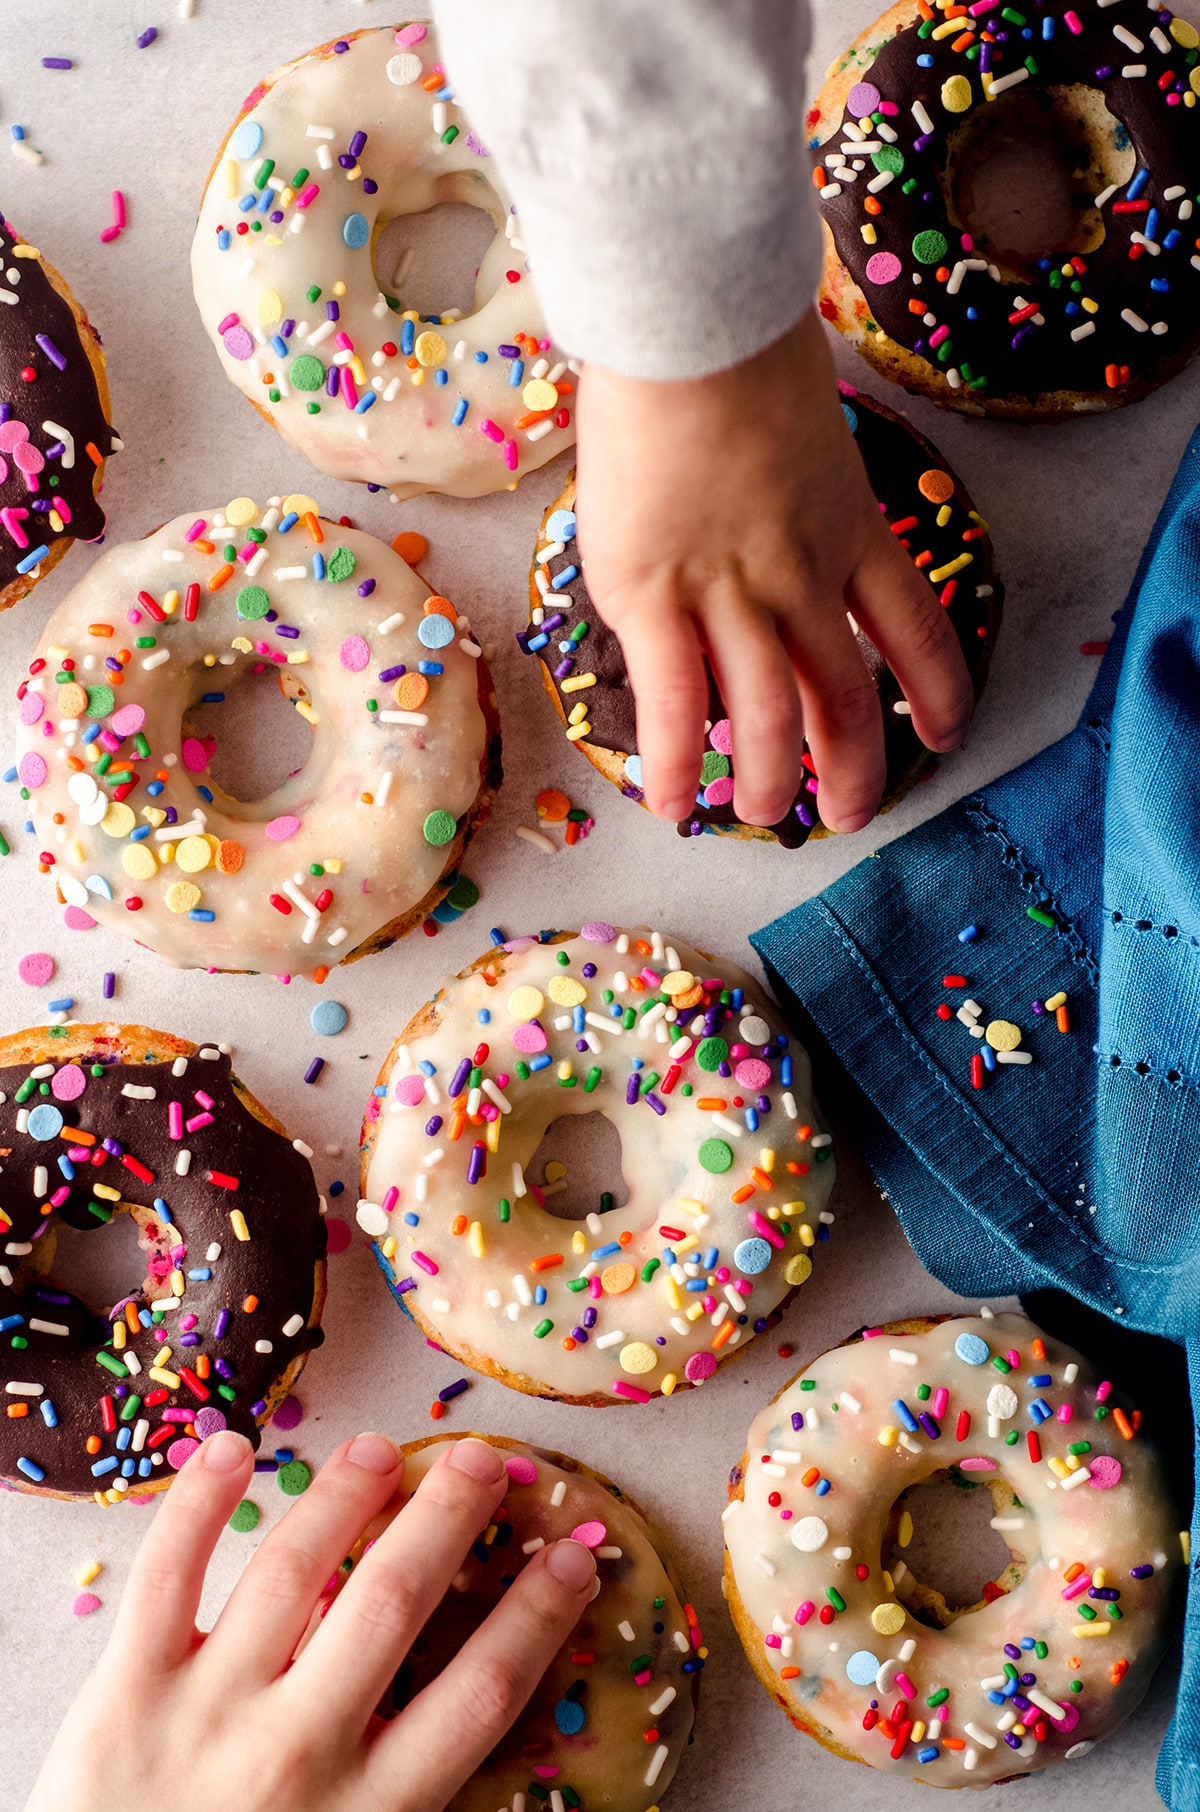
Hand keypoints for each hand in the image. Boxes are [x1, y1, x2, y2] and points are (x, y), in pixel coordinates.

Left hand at [27, 1432, 595, 1811]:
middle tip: (483, 1459)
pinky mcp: (126, 1689)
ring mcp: (208, 1711)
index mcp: (369, 1811)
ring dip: (345, 1495)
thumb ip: (401, 1788)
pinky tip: (235, 1446)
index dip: (538, 1614)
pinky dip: (195, 1503)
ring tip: (380, 1447)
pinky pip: (166, 1575)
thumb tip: (477, 1693)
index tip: (573, 1554)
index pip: (481, 1692)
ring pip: (291, 1571)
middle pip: (393, 1605)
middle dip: (447, 1519)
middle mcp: (299, 1752)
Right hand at [575, 307, 973, 831]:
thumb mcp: (803, 422)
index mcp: (849, 526)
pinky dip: (679, 765)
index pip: (915, 625)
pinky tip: (676, 804)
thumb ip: (796, 481)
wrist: (691, 329)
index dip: (936, 686)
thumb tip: (762, 500)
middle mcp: (802, 576)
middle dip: (854, 764)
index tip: (947, 728)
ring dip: (770, 779)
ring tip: (764, 813)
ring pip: (769, 717)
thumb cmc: (737, 347)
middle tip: (851, 810)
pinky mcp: (655, 600)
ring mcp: (731, 595)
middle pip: (846, 694)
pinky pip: (674, 706)